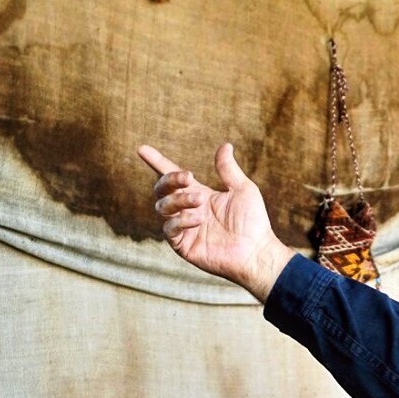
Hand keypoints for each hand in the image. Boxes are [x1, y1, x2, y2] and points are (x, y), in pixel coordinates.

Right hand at [140, 142, 294, 299]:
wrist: (256, 251)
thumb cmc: (253, 222)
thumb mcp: (243, 189)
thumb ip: (228, 169)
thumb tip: (225, 146)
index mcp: (198, 195)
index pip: (171, 177)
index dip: (156, 162)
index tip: (142, 149)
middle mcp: (186, 210)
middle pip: (161, 190)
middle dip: (170, 180)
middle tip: (190, 178)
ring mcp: (183, 229)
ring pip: (162, 207)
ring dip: (178, 200)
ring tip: (200, 201)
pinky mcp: (182, 246)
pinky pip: (169, 229)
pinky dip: (181, 220)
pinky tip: (199, 220)